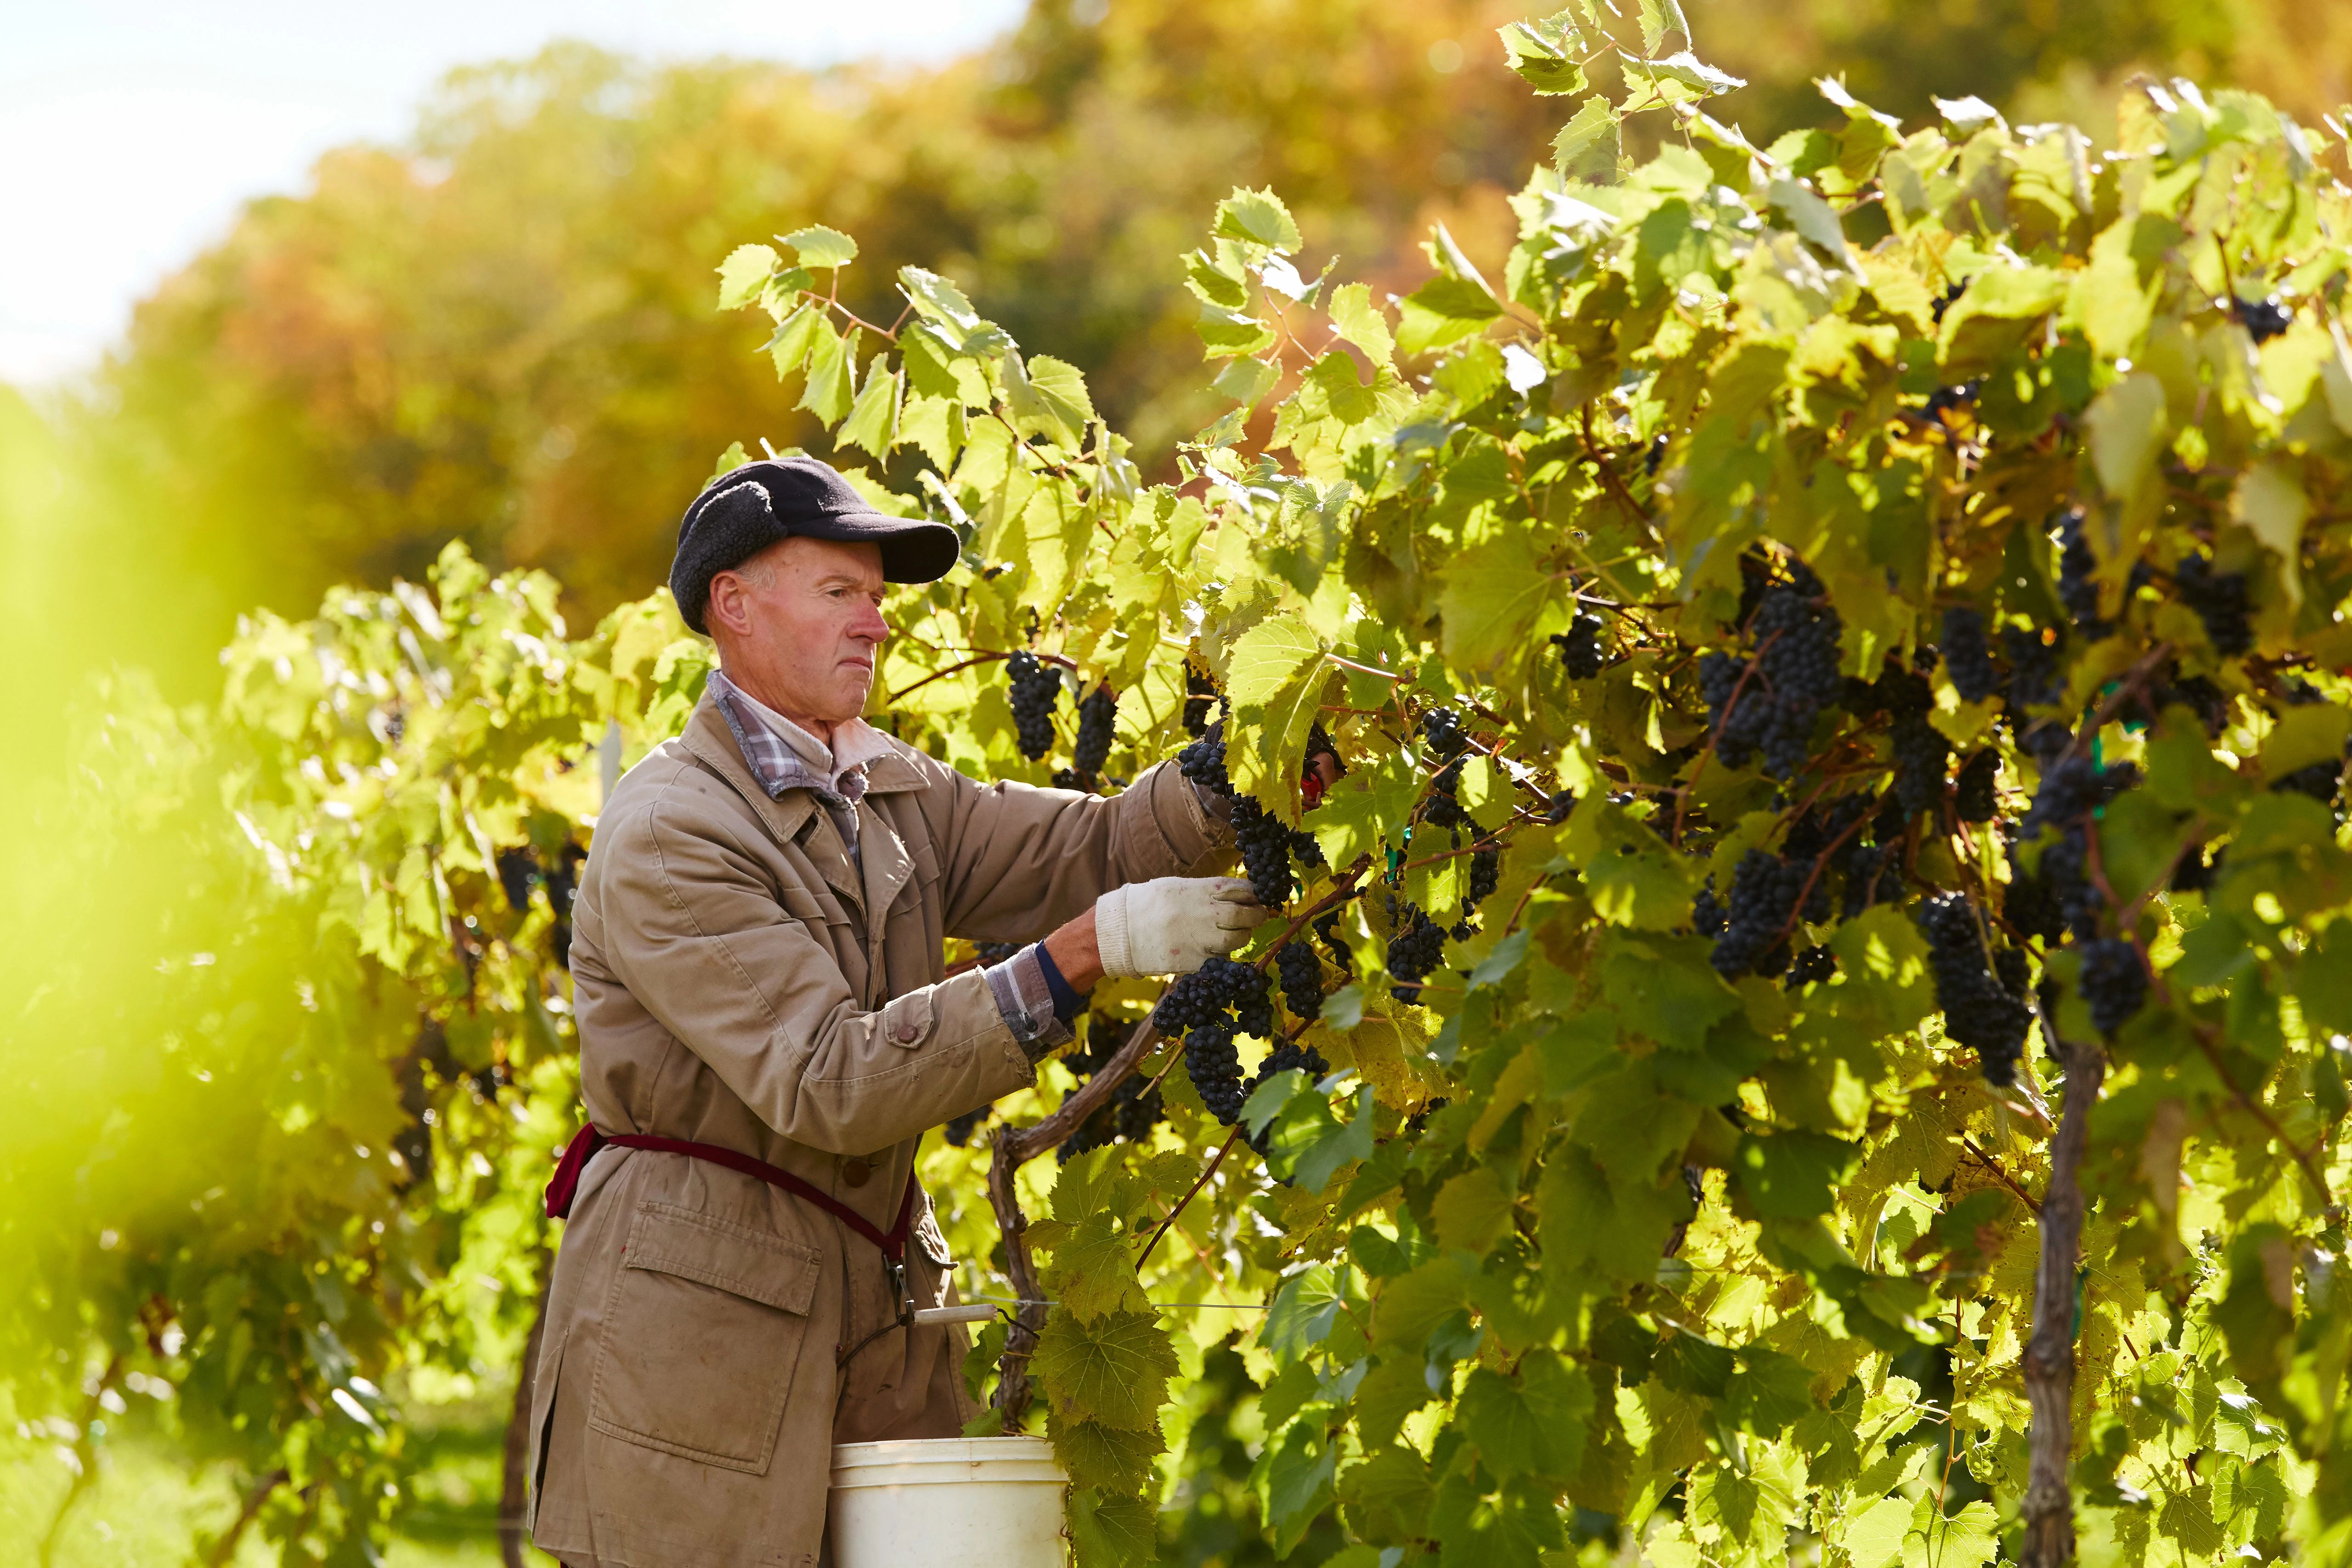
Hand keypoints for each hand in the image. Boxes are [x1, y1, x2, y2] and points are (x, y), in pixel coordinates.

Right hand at [1093, 876, 1268, 976]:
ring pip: (1238, 940)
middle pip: (1246, 915)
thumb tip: (1233, 895)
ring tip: (1234, 935)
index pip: (1242, 889)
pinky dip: (1223, 958)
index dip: (1254, 895)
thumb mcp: (1176, 887)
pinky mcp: (1195, 962)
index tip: (1256, 898)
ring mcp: (1201, 939)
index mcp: (1200, 890)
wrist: (1119, 930)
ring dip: (1242, 937)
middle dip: (1256, 916)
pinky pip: (1221, 961)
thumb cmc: (1147, 905)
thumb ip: (1205, 891)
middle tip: (1257, 917)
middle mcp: (1205, 913)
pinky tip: (1215, 952)